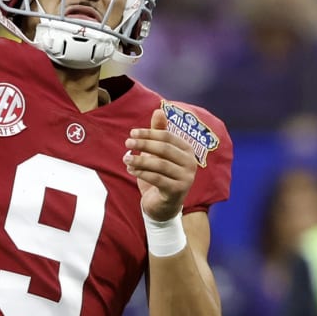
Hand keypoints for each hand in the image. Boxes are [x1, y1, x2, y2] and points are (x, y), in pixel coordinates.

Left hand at [126, 106, 198, 221]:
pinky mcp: (177, 191)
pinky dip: (142, 173)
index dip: (149, 133)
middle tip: (127, 143)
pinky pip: (157, 179)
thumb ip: (158, 133)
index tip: (132, 133)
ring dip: (140, 160)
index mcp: (187, 150)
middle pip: (164, 149)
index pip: (168, 137)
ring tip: (126, 159)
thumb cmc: (160, 175)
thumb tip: (158, 110)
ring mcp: (186, 178)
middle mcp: (190, 163)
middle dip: (144, 144)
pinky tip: (130, 170)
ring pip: (160, 165)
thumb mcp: (158, 153)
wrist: (163, 205)